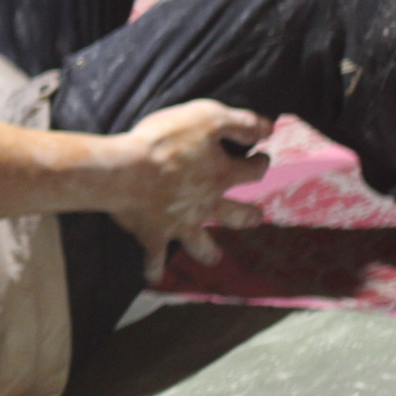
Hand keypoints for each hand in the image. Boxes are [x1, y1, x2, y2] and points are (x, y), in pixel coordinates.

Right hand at [110, 99, 271, 282]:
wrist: (126, 171)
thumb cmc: (165, 141)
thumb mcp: (207, 117)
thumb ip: (240, 122)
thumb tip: (269, 128)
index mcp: (221, 176)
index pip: (251, 171)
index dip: (260, 164)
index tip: (263, 157)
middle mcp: (206, 205)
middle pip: (235, 214)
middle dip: (248, 215)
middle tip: (257, 216)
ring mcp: (180, 224)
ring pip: (201, 244)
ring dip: (208, 251)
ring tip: (214, 257)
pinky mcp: (153, 234)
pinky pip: (154, 258)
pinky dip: (154, 269)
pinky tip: (153, 279)